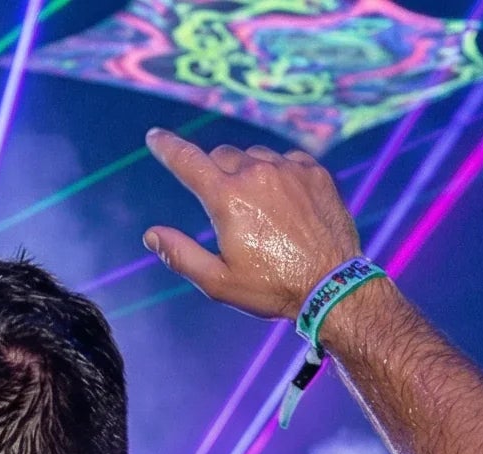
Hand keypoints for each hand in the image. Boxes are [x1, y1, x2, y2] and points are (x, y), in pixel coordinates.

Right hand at [143, 130, 364, 324]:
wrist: (331, 285)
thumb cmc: (272, 287)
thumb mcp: (218, 282)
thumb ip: (181, 256)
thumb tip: (152, 235)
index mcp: (227, 198)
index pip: (187, 161)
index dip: (167, 147)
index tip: (155, 137)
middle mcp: (256, 173)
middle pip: (223, 156)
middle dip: (216, 173)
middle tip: (224, 205)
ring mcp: (288, 169)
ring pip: (255, 156)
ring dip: (248, 173)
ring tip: (259, 210)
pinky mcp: (314, 172)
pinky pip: (287, 161)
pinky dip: (278, 175)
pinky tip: (283, 202)